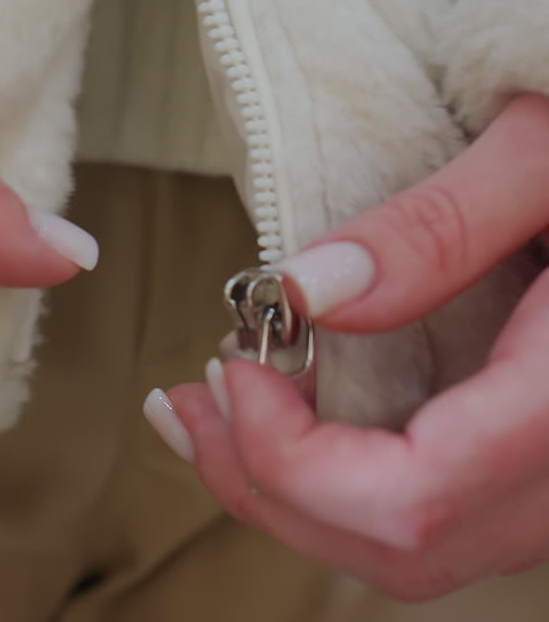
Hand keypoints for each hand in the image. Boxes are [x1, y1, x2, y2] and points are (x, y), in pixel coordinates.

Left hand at [152, 93, 548, 600]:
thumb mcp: (544, 147)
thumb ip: (436, 227)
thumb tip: (303, 290)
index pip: (412, 499)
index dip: (293, 461)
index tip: (228, 364)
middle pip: (403, 548)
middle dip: (271, 490)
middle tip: (184, 404)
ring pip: (421, 546)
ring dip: (298, 494)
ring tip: (212, 411)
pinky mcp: (546, 448)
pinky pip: (443, 505)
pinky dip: (347, 478)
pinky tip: (292, 416)